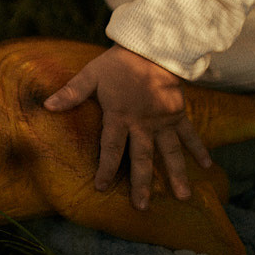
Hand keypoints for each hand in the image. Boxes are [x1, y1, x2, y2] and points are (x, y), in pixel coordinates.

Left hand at [43, 45, 212, 207]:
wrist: (152, 47)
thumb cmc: (119, 62)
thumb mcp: (91, 75)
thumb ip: (71, 93)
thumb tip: (46, 106)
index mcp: (119, 116)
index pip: (110, 148)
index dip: (105, 168)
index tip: (101, 188)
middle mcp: (142, 124)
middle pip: (141, 158)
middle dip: (141, 184)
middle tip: (142, 207)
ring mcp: (162, 120)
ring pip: (169, 152)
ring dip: (176, 175)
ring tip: (182, 197)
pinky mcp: (177, 113)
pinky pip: (189, 134)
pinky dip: (199, 149)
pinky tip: (208, 166)